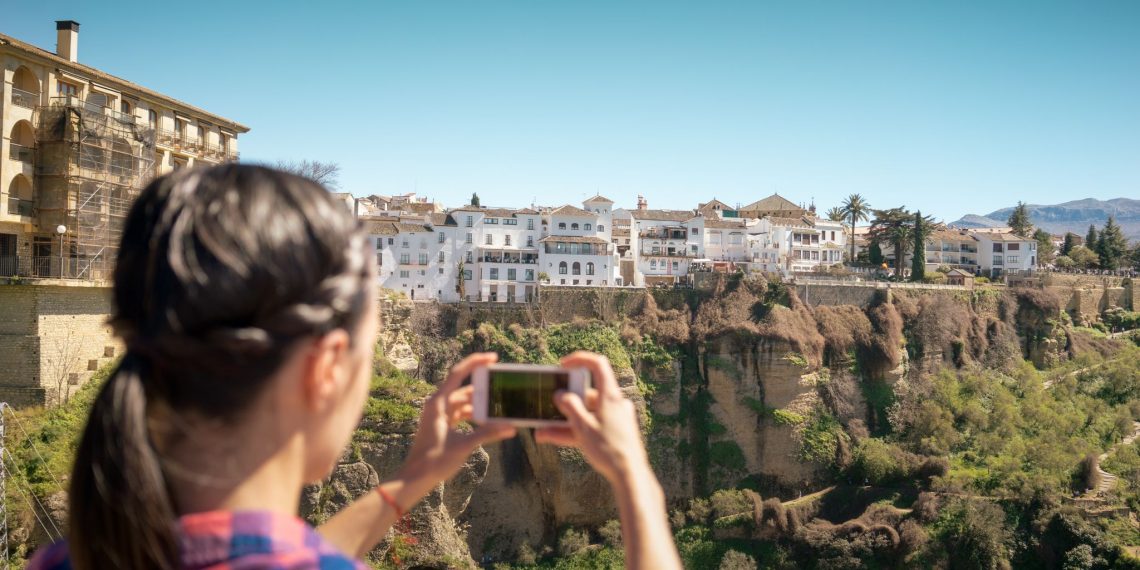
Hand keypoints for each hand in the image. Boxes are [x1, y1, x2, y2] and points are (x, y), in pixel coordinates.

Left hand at [399, 352, 515, 489]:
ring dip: (479, 404)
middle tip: (501, 384)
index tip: (493, 358)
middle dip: (483, 387)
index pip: (458, 373)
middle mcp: (437, 405)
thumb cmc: (434, 461)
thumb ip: (488, 434)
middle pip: (463, 388)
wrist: (415, 478)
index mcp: (438, 402)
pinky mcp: (442, 426)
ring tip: (499, 405)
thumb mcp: (464, 445)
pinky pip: (461, 414)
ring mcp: (439, 415)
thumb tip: (510, 427)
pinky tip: (488, 421)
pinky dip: (474, 416)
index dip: (476, 362)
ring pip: (463, 403)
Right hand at [534, 351, 650, 485]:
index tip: (563, 366)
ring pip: (586, 414)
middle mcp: (615, 403)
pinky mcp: (614, 431)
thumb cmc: (609, 450)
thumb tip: (561, 394)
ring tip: (543, 431)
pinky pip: (591, 426)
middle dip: (564, 404)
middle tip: (546, 407)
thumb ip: (570, 408)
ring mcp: (615, 418)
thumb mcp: (583, 427)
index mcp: (610, 396)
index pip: (597, 365)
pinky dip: (575, 430)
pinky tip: (555, 438)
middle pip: (586, 395)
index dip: (580, 360)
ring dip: (565, 421)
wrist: (630, 475)